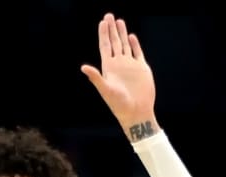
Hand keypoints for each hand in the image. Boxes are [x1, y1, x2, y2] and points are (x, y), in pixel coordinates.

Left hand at [80, 13, 156, 138]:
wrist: (136, 112)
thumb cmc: (119, 104)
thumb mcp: (105, 90)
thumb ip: (96, 77)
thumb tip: (83, 67)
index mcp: (109, 68)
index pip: (105, 46)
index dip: (103, 34)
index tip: (102, 22)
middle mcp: (119, 64)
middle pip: (114, 42)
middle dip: (112, 29)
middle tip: (109, 15)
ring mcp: (130, 66)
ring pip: (125, 45)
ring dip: (122, 33)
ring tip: (120, 21)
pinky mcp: (141, 69)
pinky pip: (137, 53)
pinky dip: (135, 44)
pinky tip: (131, 36)